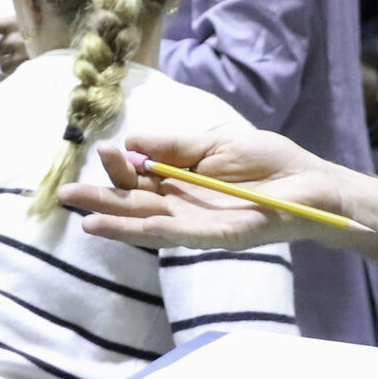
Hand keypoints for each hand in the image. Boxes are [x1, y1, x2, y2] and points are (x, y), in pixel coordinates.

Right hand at [56, 129, 335, 250]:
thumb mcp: (213, 143)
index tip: (104, 150)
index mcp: (180, 183)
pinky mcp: (220, 237)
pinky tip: (132, 225)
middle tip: (65, 196)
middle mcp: (183, 207)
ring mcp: (198, 225)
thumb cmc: (267, 162)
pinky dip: (156, 230)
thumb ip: (173, 144)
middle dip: (101, 201)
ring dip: (118, 223)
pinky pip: (183, 235)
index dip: (119, 168)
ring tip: (85, 220)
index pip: (138, 179)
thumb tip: (131, 141)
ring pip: (149, 225)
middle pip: (134, 206)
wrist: (313, 185)